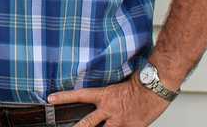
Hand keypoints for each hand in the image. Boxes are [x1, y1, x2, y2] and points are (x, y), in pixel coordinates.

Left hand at [47, 75, 170, 126]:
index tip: (50, 98)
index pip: (79, 95)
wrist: (156, 87)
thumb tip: (102, 101)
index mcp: (105, 96)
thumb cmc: (141, 83)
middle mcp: (109, 110)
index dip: (64, 97)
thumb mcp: (118, 86)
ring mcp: (120, 122)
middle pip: (87, 123)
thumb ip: (108, 96)